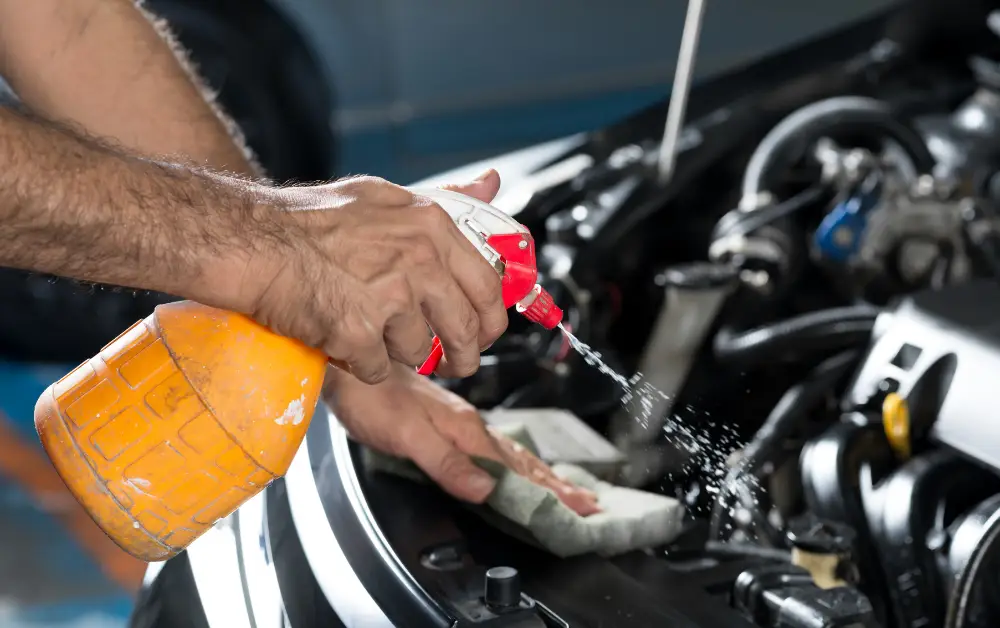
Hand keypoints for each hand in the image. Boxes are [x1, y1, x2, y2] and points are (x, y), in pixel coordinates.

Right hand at [234, 170, 508, 383]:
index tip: (484, 332)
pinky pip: (378, 369)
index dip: (490, 319)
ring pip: (419, 353)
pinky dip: (361, 364)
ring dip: (397, 353)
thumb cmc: (307, 220)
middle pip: (466, 329)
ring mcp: (391, 298)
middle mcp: (419, 260)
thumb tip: (491, 184)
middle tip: (453, 363)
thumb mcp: (384, 197)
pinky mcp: (360, 333)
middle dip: (463, 356)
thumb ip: (442, 200)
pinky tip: (342, 341)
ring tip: (367, 332)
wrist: (251, 242)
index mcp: (431, 226)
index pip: (488, 285)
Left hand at [323, 364, 600, 515]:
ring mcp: (460, 422)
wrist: (350, 365)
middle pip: (523, 461)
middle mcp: (469, 425)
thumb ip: (447, 462)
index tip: (582, 507)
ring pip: (512, 453)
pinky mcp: (448, 422)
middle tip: (590, 504)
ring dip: (542, 474)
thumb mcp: (408, 435)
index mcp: (466, 431)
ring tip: (568, 488)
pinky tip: (517, 466)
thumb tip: (486, 489)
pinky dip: (516, 462)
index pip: (518, 470)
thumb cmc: (372, 398)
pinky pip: (493, 447)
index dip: (551, 491)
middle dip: (559, 485)